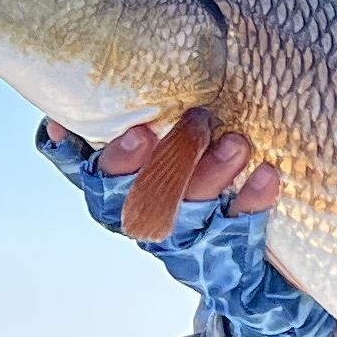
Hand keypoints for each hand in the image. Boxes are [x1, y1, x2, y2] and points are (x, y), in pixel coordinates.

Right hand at [37, 113, 335, 336]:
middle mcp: (144, 220)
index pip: (85, 171)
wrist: (254, 279)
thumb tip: (143, 57)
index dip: (69, 152)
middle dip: (148, 161)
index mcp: (120, 190)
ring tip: (236, 141)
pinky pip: (237, 236)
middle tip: (176, 124)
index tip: (69, 126)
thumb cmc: (207, 185)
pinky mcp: (226, 268)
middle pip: (130, 196)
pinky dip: (252, 204)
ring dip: (209, 175)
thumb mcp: (180, 148)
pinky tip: (267, 175)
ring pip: (185, 214)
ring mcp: (183, 248)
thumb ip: (160, 114)